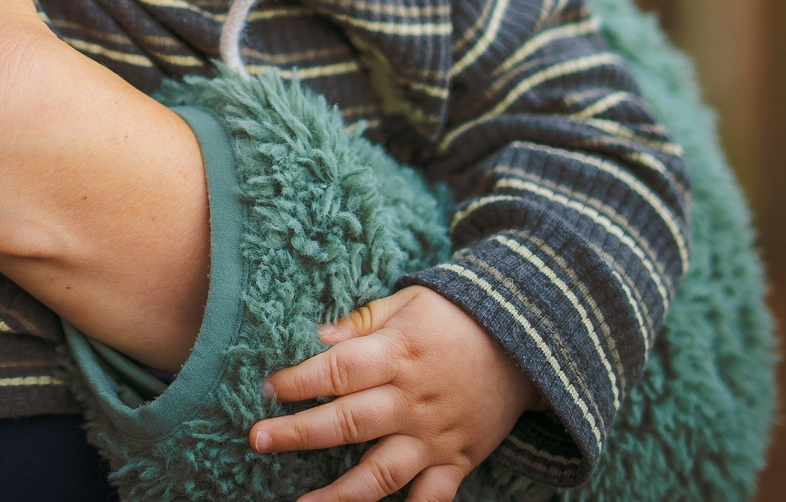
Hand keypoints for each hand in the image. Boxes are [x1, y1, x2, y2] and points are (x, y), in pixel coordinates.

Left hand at [250, 286, 537, 501]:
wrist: (527, 345)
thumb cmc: (455, 319)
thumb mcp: (408, 304)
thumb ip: (361, 323)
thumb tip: (317, 337)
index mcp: (398, 356)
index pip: (338, 371)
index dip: (300, 381)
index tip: (267, 388)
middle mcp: (413, 401)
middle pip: (349, 422)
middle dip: (299, 433)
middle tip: (258, 440)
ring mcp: (435, 437)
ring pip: (382, 473)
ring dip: (340, 494)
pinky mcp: (457, 461)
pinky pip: (432, 499)